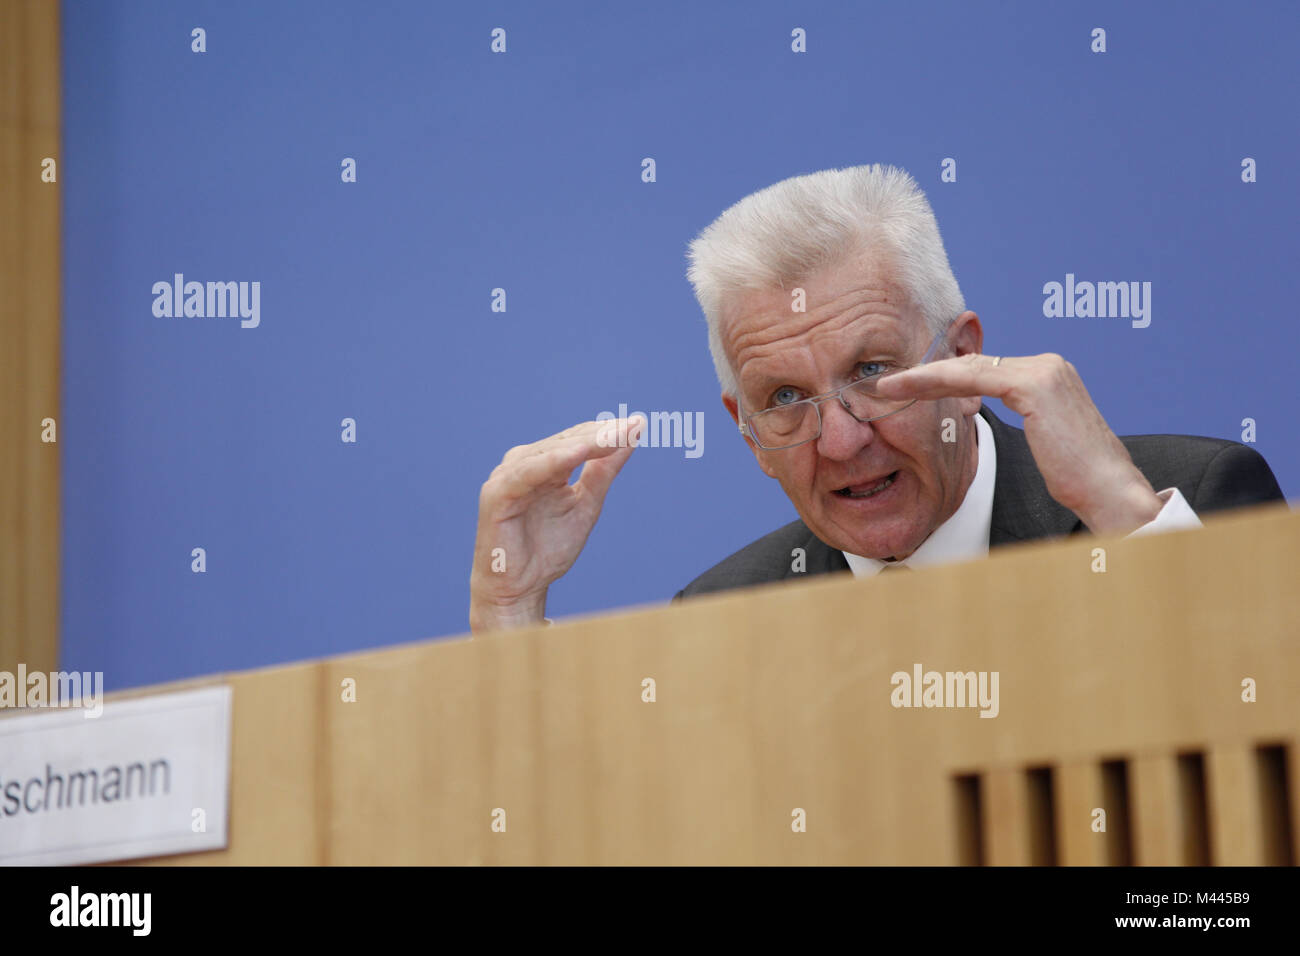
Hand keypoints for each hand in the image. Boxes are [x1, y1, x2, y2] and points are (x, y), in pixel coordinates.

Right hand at [469, 416, 644, 632]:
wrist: (519, 590)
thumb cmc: (547, 549)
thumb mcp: (586, 504)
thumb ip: (604, 471)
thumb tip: (630, 436)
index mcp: (544, 464)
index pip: (579, 439)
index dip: (609, 432)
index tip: (640, 424)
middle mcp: (525, 464)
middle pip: (568, 441)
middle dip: (602, 434)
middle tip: (632, 426)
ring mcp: (508, 476)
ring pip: (551, 452)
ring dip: (584, 443)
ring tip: (613, 436)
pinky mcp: (498, 494)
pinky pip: (528, 473)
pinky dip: (552, 461)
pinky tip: (576, 453)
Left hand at [875, 352, 1163, 533]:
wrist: (1110, 493)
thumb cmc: (1078, 479)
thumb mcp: (1042, 440)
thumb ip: (1017, 418)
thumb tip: (973, 412)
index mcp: (1049, 375)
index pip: (984, 370)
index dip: (943, 377)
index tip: (908, 387)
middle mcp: (1048, 364)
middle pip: (972, 365)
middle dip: (927, 374)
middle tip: (888, 383)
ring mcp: (1043, 370)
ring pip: (968, 368)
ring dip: (923, 377)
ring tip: (887, 386)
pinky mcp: (1034, 385)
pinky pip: (973, 378)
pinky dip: (936, 382)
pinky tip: (908, 388)